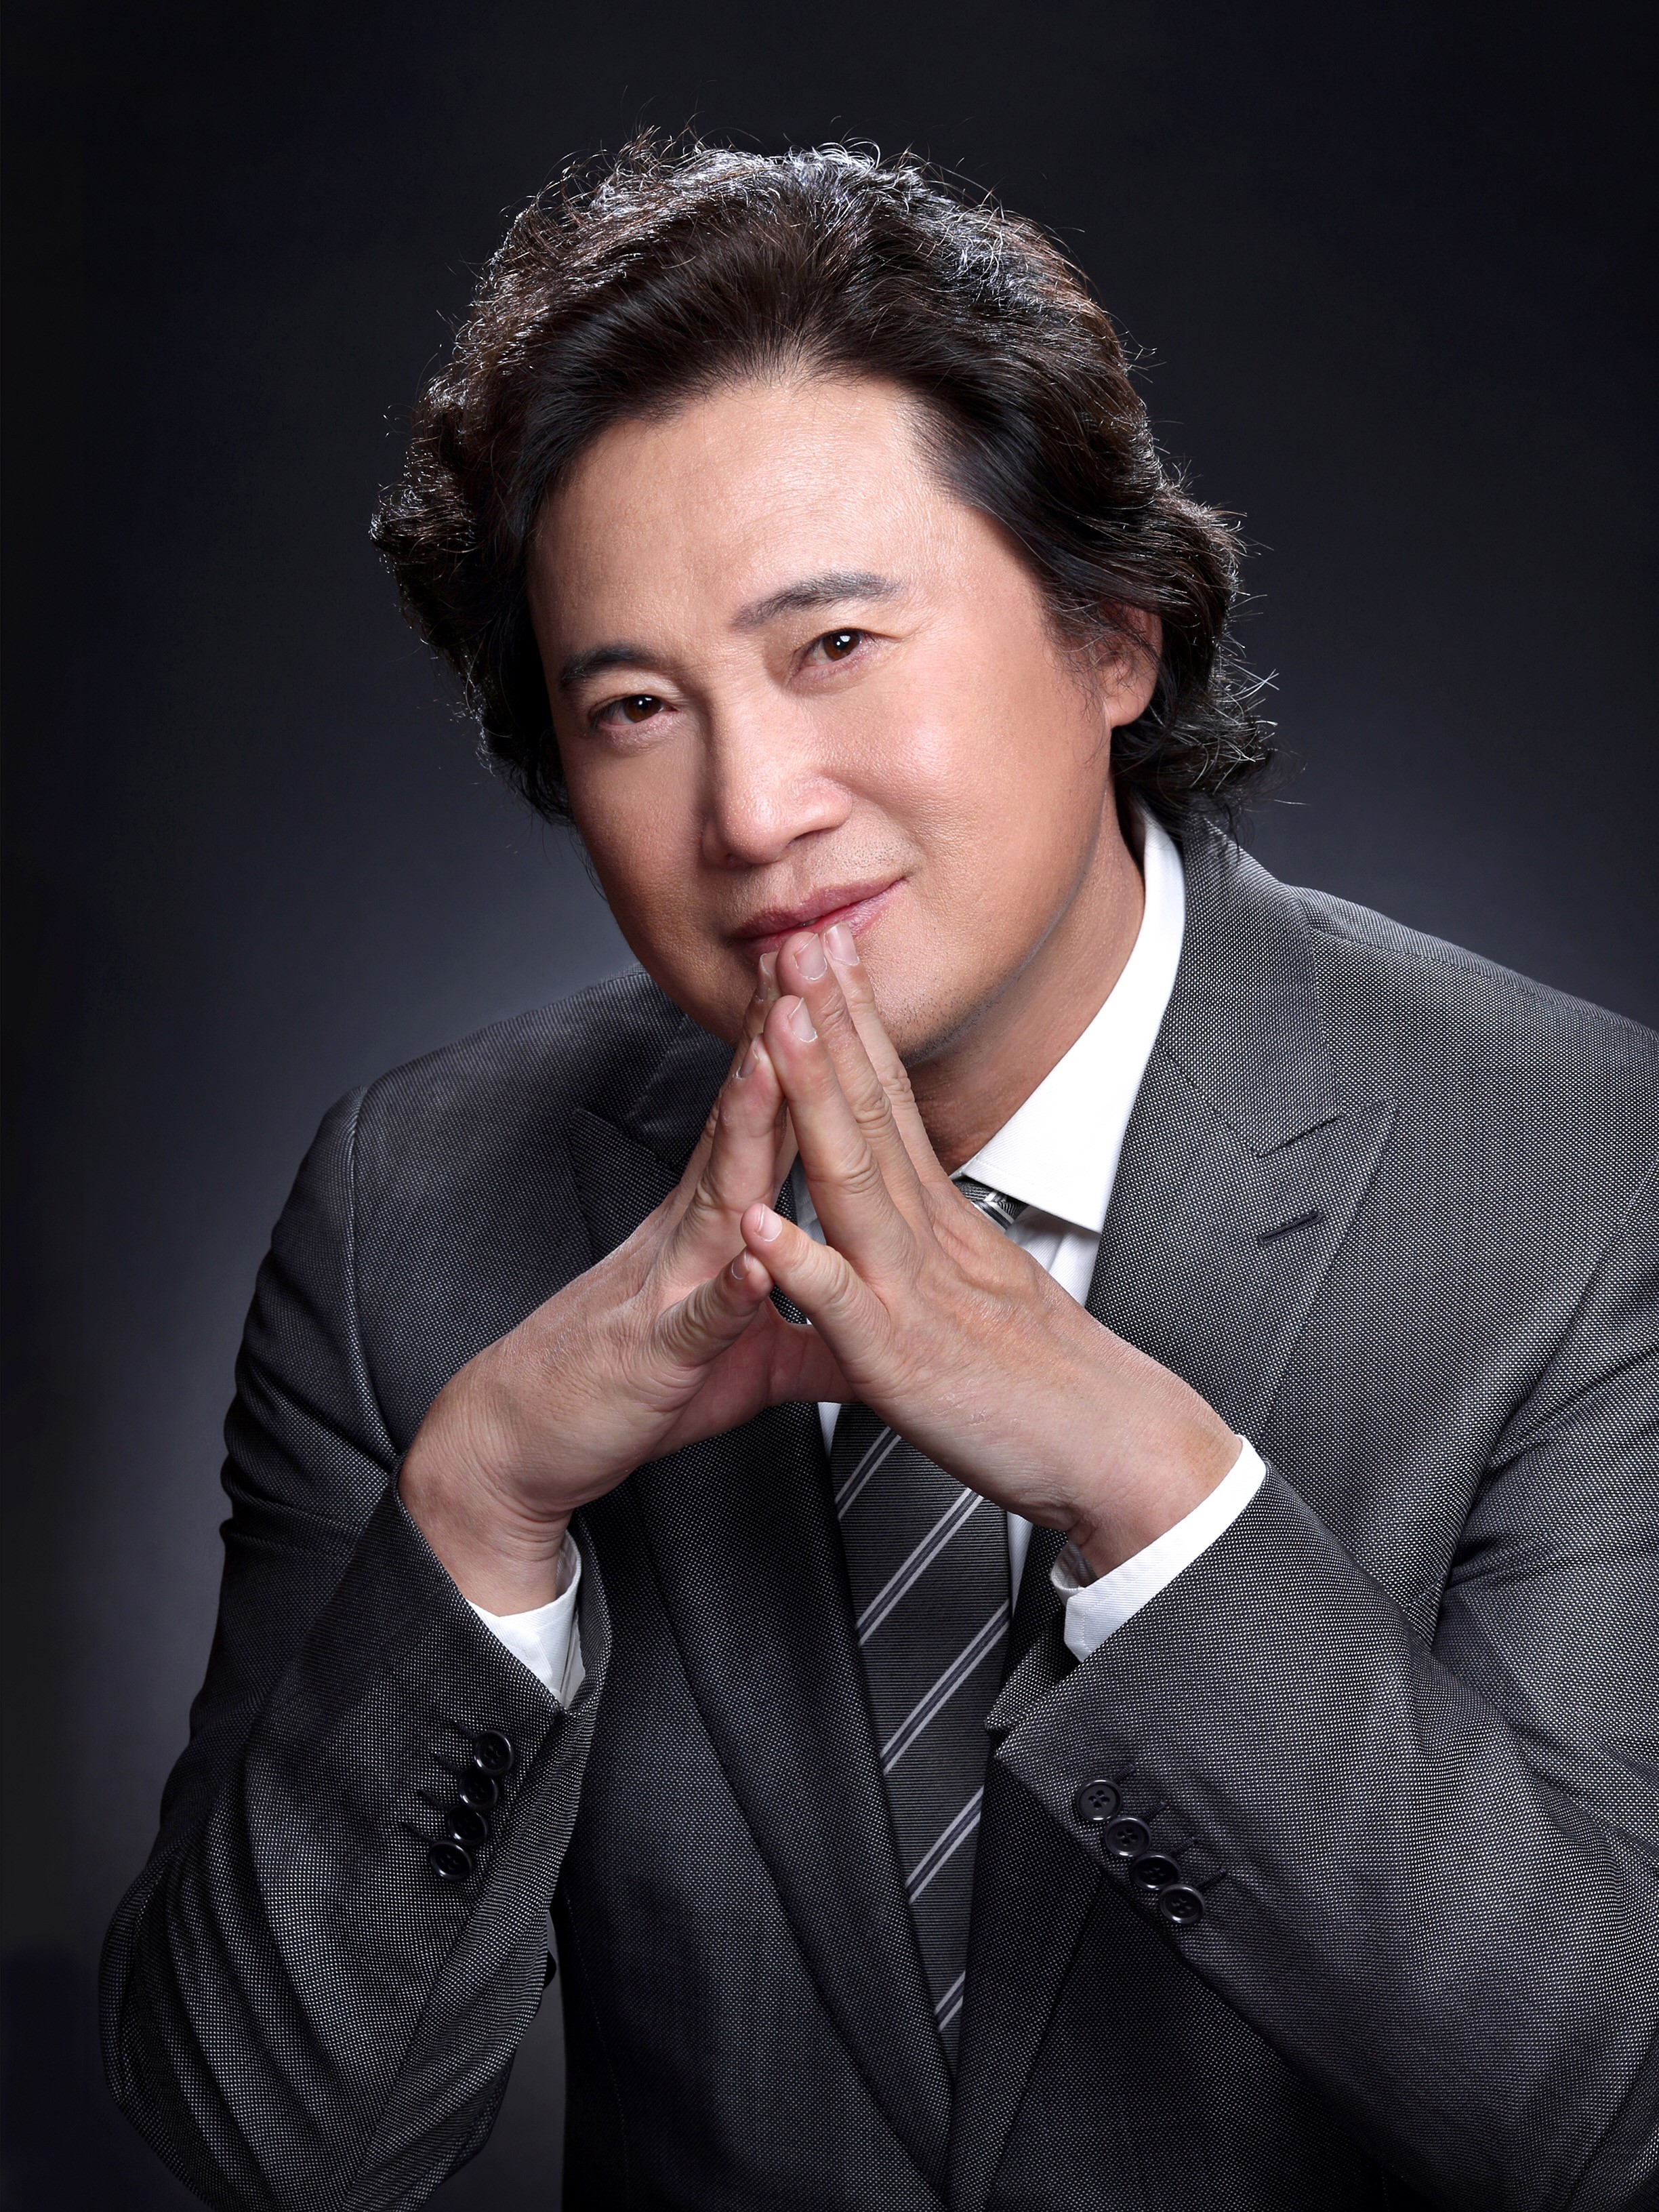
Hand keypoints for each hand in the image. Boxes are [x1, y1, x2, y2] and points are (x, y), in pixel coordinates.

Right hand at [401, 957, 845, 1610]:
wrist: (525, 1442)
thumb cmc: (630, 1388)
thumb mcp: (739, 1354)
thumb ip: (801, 1325)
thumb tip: (865, 1314)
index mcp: (712, 1224)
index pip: (769, 1120)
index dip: (805, 1050)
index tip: (835, 978)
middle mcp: (688, 1234)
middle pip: (742, 1124)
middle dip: (777, 1044)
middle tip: (806, 961)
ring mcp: (668, 1285)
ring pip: (718, 1193)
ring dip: (749, 1128)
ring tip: (781, 1063)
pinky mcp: (656, 1353)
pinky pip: (699, 1317)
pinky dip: (731, 1287)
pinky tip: (756, 1257)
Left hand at [739, 925, 1240, 1575]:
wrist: (1118, 1450)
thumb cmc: (1046, 1384)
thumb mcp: (982, 1287)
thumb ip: (937, 1238)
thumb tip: (911, 1195)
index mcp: (941, 1219)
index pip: (890, 1097)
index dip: (852, 1021)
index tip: (826, 952)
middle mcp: (927, 1237)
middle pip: (872, 1109)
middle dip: (829, 1021)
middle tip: (802, 936)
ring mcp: (912, 1291)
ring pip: (855, 1179)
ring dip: (814, 1098)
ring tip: (778, 1028)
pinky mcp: (899, 1361)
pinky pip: (842, 1307)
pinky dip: (801, 1264)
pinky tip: (764, 1223)